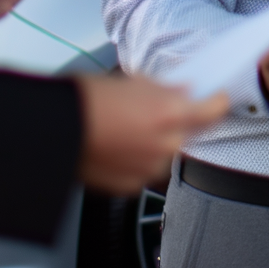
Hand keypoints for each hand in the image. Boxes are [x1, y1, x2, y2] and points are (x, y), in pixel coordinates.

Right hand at [76, 74, 228, 194]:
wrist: (52, 131)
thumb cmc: (85, 101)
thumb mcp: (133, 82)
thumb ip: (165, 90)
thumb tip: (183, 91)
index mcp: (170, 114)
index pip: (214, 112)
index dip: (217, 103)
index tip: (215, 98)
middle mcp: (165, 145)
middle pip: (192, 134)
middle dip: (183, 121)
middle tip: (162, 109)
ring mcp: (149, 168)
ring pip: (167, 153)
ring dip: (159, 141)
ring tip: (130, 127)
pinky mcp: (131, 185)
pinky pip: (146, 169)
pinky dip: (138, 158)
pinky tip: (119, 144)